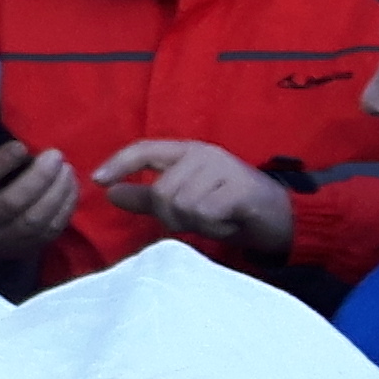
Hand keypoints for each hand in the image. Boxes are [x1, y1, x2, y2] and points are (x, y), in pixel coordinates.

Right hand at [0, 140, 78, 270]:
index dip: (0, 163)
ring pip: (36, 218)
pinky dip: (66, 207)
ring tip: (67, 168)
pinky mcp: (30, 246)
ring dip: (57, 192)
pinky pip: (52, 229)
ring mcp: (8, 237)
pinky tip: (71, 186)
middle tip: (56, 155)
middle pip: (13, 202)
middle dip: (39, 178)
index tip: (21, 146)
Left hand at [96, 140, 294, 262]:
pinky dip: (214, 228)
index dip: (119, 163)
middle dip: (174, 217)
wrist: (281, 218)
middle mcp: (203, 154)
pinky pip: (205, 214)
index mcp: (187, 152)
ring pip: (182, 206)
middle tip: (200, 220)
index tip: (97, 180)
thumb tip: (110, 192)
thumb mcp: (186, 201)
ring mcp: (222, 168)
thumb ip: (148, 197)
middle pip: (161, 192)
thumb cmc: (229, 208)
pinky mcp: (238, 188)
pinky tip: (229, 223)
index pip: (144, 150)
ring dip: (198, 224)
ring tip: (218, 220)